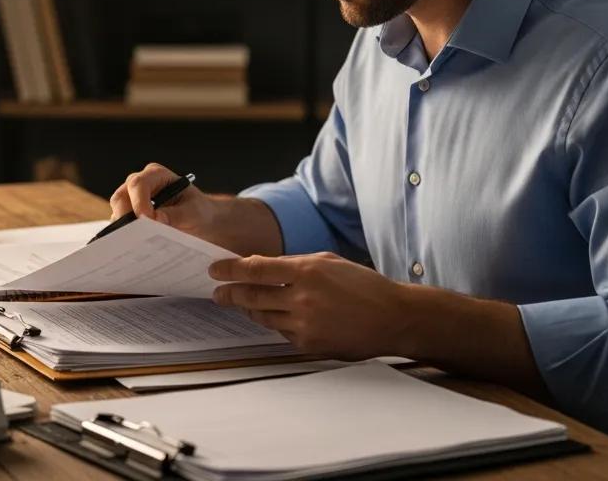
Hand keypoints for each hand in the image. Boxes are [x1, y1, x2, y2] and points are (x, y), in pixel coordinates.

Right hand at [109, 163, 217, 238]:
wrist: (202, 223)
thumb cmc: (199, 212)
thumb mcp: (194, 213)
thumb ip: (176, 214)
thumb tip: (156, 219)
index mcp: (156, 175)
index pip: (138, 184)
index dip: (139, 202)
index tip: (147, 221)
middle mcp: (139, 184)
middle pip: (121, 197)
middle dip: (126, 217)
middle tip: (137, 237)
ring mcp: (132, 201)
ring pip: (117, 213)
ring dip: (124, 229)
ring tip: (137, 246)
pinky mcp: (130, 218)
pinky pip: (121, 227)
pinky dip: (126, 238)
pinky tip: (136, 250)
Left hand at [210, 252, 413, 359]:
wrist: (392, 318)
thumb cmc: (362, 286)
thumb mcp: (328, 261)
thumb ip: (295, 264)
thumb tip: (262, 268)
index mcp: (307, 271)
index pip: (256, 269)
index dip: (230, 270)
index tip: (215, 270)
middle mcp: (302, 298)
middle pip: (252, 296)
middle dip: (230, 293)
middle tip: (218, 292)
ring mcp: (304, 324)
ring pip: (263, 317)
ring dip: (250, 309)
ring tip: (242, 303)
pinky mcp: (308, 345)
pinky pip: (282, 333)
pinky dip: (278, 324)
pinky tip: (280, 318)